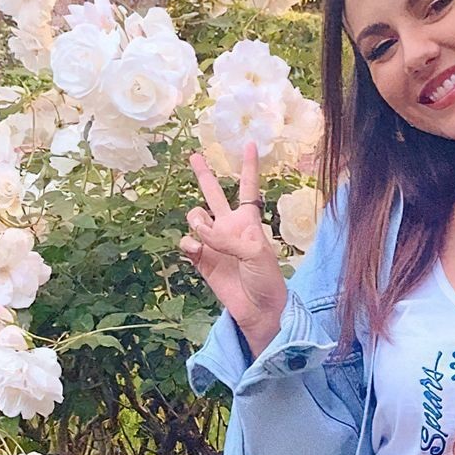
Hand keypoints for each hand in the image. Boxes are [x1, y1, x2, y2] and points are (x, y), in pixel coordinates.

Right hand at [181, 142, 288, 357]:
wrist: (259, 310)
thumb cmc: (266, 279)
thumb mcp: (256, 253)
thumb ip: (228, 238)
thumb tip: (200, 233)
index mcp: (249, 221)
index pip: (248, 188)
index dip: (249, 166)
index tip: (250, 144)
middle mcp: (229, 227)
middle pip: (214, 194)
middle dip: (204, 175)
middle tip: (194, 155)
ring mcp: (214, 243)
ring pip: (195, 216)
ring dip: (196, 220)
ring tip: (206, 234)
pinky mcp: (202, 260)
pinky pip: (187, 242)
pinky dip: (189, 243)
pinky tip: (196, 249)